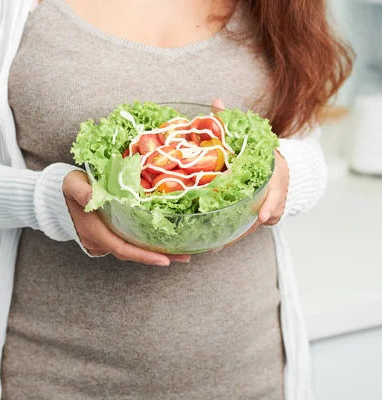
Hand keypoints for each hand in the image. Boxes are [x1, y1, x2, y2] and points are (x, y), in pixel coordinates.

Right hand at [63, 170, 190, 264]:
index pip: (122, 248)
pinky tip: (161, 241)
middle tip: (186, 257)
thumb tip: (95, 198)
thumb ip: (84, 191)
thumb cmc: (64, 188)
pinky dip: (144, 244)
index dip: (143, 255)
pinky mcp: (105, 237)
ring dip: (154, 251)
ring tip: (181, 251)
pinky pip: (126, 244)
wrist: (51, 197)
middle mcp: (99, 241)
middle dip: (158, 256)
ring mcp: (101, 241)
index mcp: (94, 231)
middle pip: (131, 253)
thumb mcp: (73, 185)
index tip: (165, 259)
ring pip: (130, 250)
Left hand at [211, 98, 288, 250]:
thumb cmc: (255, 149)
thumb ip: (230, 121)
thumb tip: (215, 101)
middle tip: (229, 239)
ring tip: (217, 245)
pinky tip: (215, 244)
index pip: (280, 188)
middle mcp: (277, 190)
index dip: (273, 202)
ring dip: (238, 236)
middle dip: (250, 227)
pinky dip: (235, 236)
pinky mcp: (261, 215)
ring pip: (257, 224)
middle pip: (269, 212)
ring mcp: (271, 205)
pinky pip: (250, 228)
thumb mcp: (246, 134)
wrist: (275, 163)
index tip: (266, 215)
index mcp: (276, 170)